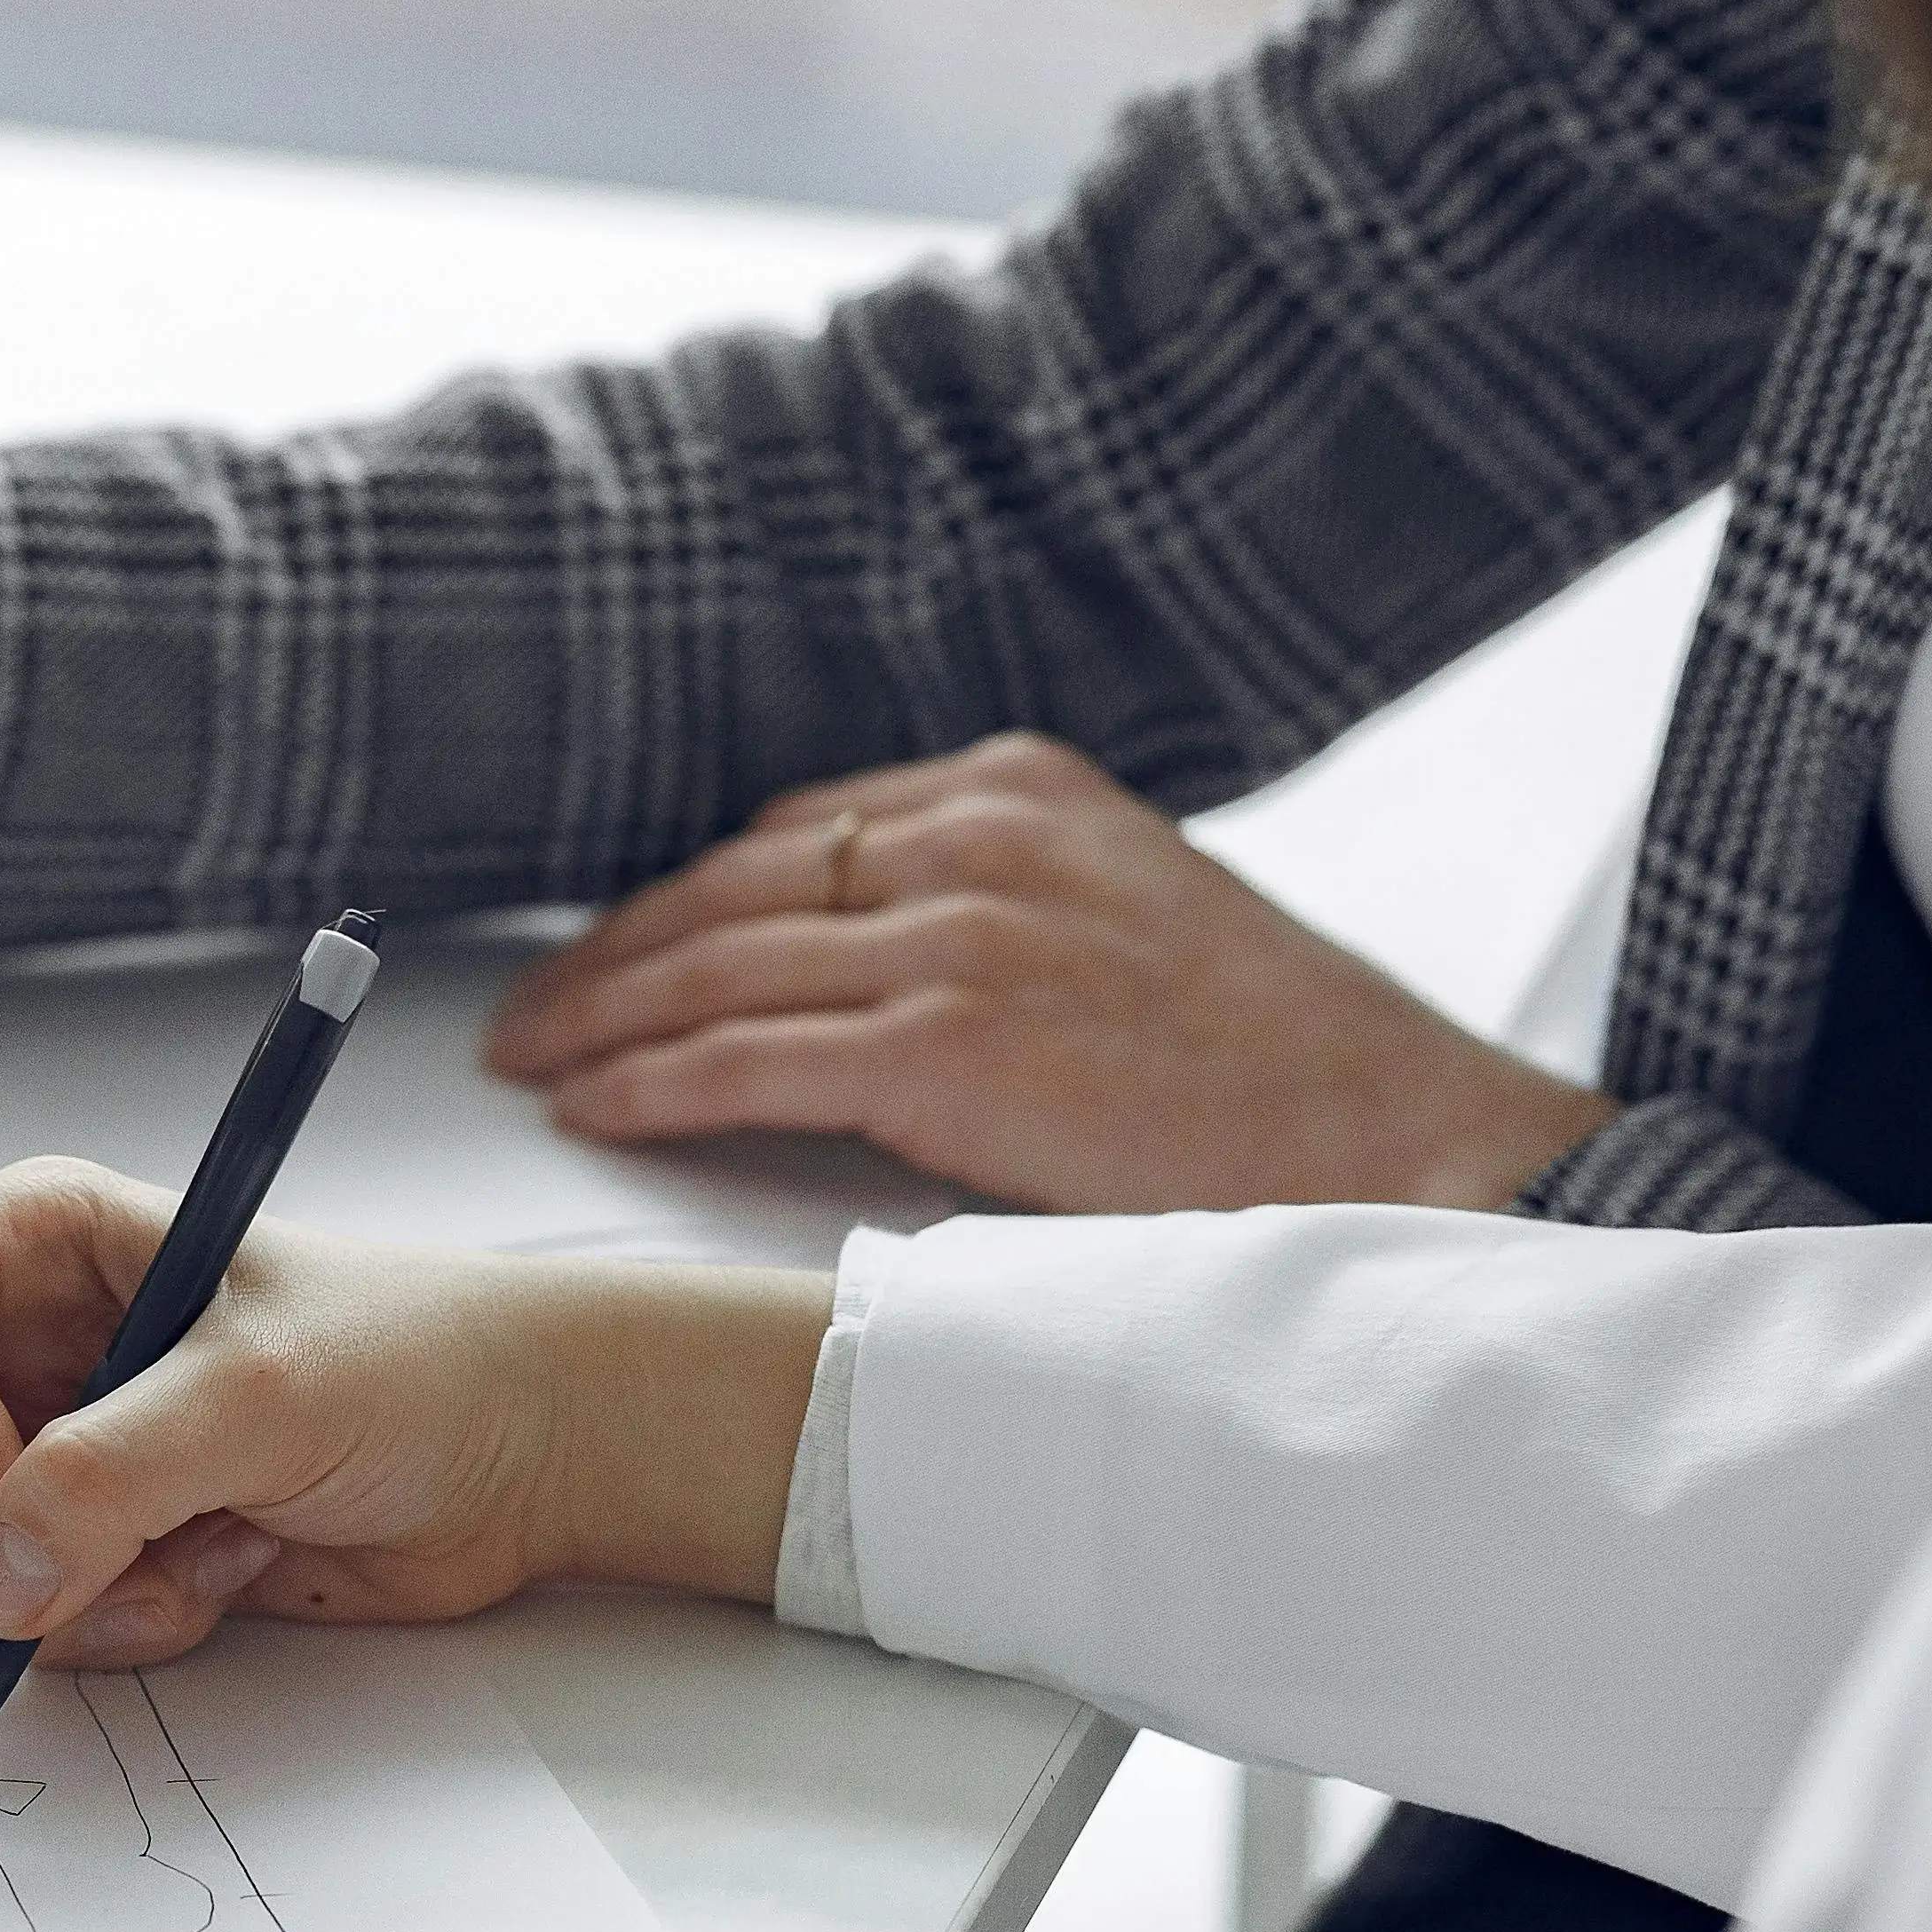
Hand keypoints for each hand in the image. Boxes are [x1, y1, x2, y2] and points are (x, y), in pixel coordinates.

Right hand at [0, 1159, 824, 1672]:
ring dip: (64, 1602)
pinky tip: (216, 1582)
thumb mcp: (262, 1395)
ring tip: (198, 1566)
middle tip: (106, 1562)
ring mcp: (43, 1453)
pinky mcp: (89, 1547)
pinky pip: (22, 1625)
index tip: (11, 1474)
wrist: (523, 1454)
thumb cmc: (415, 1362)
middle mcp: (12, 1343)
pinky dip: (111, 1632)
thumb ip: (113, 1476)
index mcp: (30, 1243)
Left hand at [483, 734, 1615, 1213]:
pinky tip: (590, 1106)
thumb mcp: (1136, 924)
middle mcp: (979, 840)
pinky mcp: (946, 1045)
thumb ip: (1009, 915)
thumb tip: (884, 972)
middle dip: (614, 954)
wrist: (1402, 1141)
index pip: (797, 828)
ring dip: (599, 1020)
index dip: (687, 896)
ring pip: (714, 966)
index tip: (622, 946)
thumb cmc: (1287, 1072)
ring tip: (530, 1061)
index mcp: (1025, 791)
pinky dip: (648, 1083)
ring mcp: (960, 936)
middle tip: (529, 1010)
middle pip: (729, 885)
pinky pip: (744, 1058)